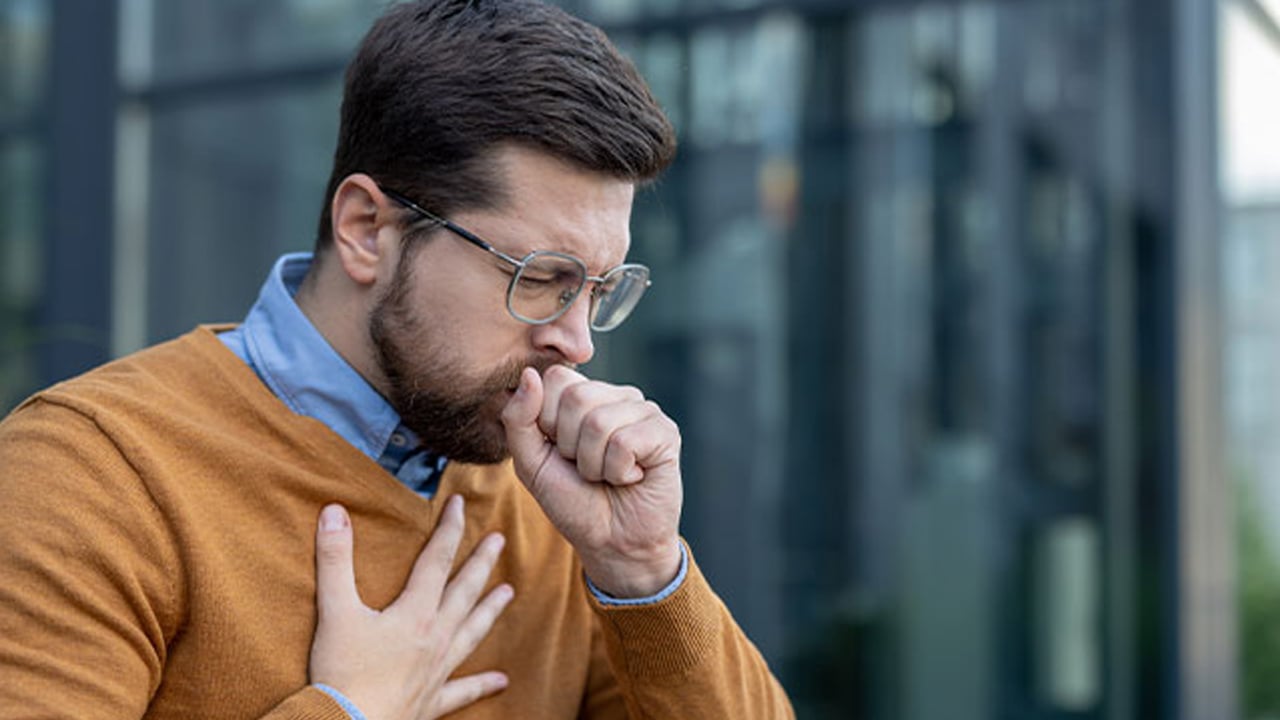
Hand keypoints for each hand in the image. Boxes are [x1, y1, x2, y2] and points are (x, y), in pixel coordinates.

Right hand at [308, 496, 513, 719]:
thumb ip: (336, 560)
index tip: (459, 503)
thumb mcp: (335, 611)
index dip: (448, 528)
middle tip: (499, 540)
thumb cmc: (342, 672)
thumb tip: (334, 511)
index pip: (436, 560)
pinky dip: (483, 684)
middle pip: (464, 591)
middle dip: (481, 562)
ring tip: (509, 593)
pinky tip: (502, 681)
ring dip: (490, 610)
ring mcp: (438, 670)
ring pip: (473, 632)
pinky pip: (464, 690)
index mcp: (415, 613)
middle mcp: (435, 637)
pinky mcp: (434, 700)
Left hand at [501, 365, 682, 597]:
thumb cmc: (573, 501)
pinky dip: (619, 472)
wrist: (611, 542)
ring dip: (594, 464)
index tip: (560, 451)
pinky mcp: (665, 431)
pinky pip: (626, 442)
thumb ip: (518, 419)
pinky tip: (632, 477)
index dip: (547, 421)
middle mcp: (615, 396)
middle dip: (571, 447)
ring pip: (600, 422)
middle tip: (588, 468)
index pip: (555, 378)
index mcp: (583, 396)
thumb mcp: (531, 462)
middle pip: (576, 398)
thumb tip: (528, 374)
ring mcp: (643, 410)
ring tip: (608, 475)